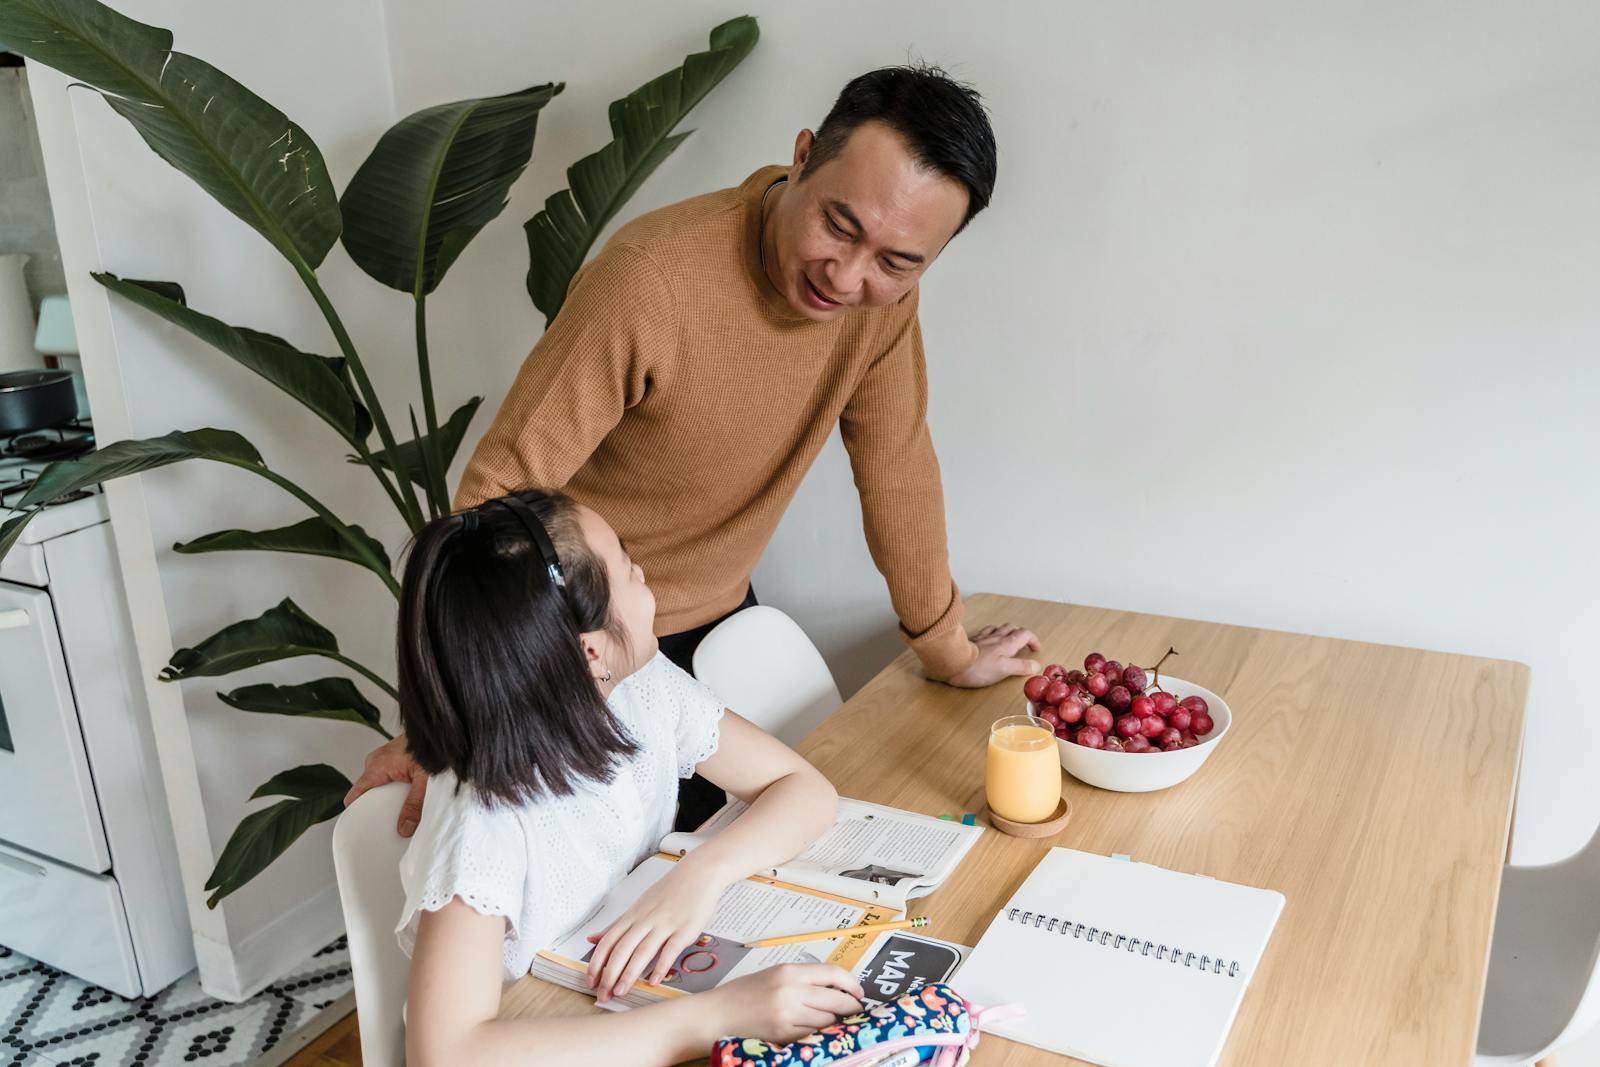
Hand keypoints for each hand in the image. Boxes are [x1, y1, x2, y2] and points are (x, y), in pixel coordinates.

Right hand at [343, 733, 426, 836]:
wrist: (439, 728)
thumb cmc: (431, 747)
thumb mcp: (424, 779)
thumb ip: (415, 804)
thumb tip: (405, 828)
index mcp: (377, 766)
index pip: (355, 794)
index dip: (356, 812)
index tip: (361, 828)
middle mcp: (375, 761)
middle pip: (367, 792)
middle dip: (376, 807)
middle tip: (388, 823)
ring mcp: (382, 759)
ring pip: (377, 785)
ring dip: (386, 797)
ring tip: (398, 811)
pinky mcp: (390, 758)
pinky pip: (385, 778)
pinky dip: (392, 787)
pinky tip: (404, 795)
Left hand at [584, 859, 726, 1001]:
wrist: (699, 873)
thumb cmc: (669, 891)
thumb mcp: (639, 905)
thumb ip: (617, 925)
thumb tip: (592, 938)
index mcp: (633, 915)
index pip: (608, 942)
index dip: (596, 963)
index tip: (590, 982)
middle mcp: (646, 920)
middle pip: (622, 949)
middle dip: (609, 975)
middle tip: (603, 995)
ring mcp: (665, 925)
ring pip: (642, 951)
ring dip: (629, 974)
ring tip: (620, 992)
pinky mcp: (685, 930)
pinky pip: (670, 950)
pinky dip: (661, 967)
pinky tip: (654, 981)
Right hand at [704, 964, 863, 1043]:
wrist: (716, 1015)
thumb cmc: (742, 995)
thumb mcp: (772, 976)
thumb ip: (801, 980)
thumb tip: (833, 988)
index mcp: (789, 971)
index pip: (832, 973)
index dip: (851, 983)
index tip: (859, 992)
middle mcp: (790, 990)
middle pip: (836, 998)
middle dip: (850, 1007)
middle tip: (855, 1011)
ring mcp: (788, 1014)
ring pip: (827, 1020)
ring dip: (833, 1022)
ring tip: (829, 1021)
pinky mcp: (783, 1034)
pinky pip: (812, 1034)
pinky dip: (817, 1033)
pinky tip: (813, 1031)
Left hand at [947, 623, 1041, 688]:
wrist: (952, 662)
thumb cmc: (978, 668)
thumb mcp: (1004, 669)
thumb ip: (1020, 666)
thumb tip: (1035, 665)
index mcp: (1006, 643)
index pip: (1025, 634)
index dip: (1033, 640)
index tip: (1036, 649)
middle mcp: (995, 637)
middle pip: (1012, 628)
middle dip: (1021, 634)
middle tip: (1025, 643)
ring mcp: (983, 638)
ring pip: (998, 628)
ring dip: (1006, 631)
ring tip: (1009, 638)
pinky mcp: (971, 641)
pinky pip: (985, 632)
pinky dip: (991, 633)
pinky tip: (988, 638)